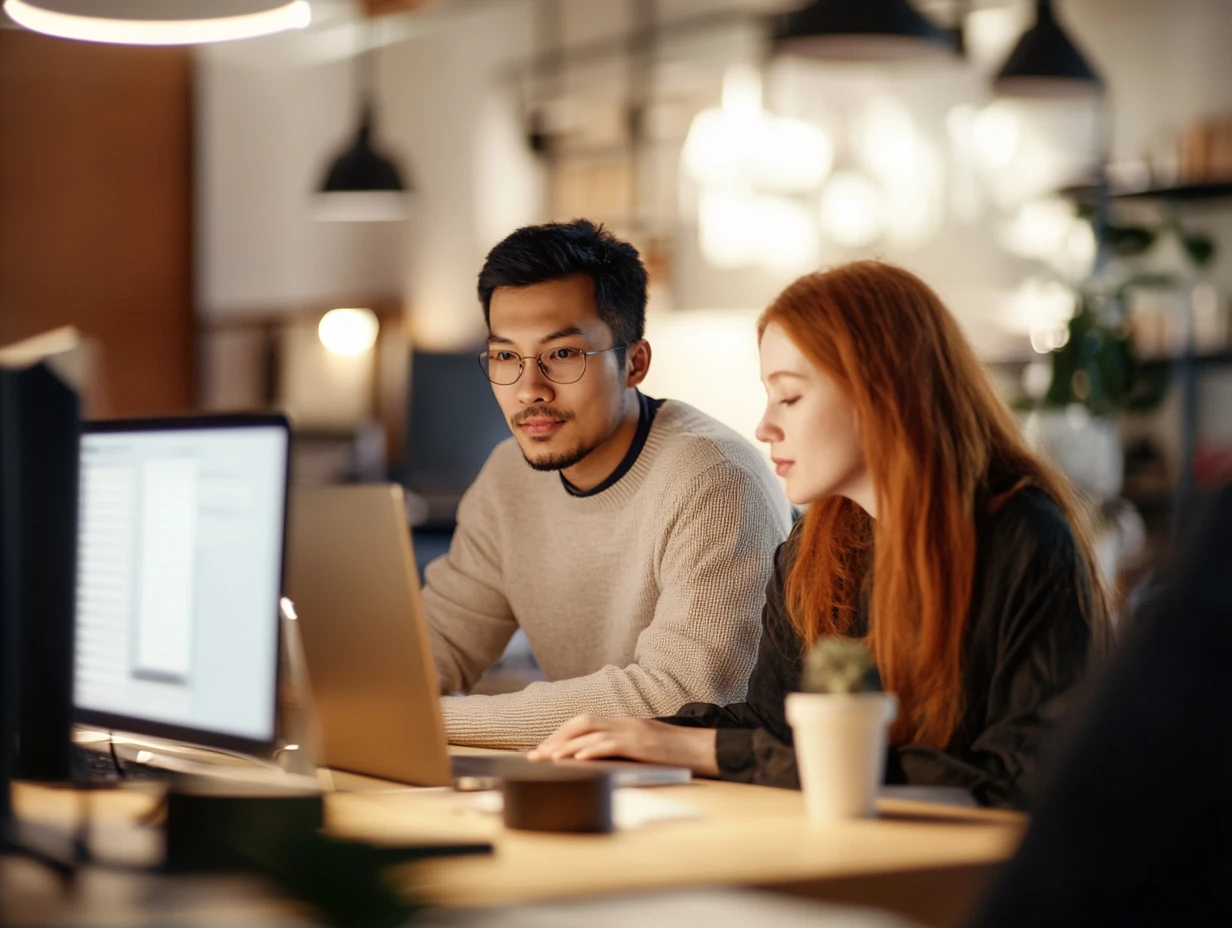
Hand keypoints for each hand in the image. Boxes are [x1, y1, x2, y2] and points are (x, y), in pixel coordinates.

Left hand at [529, 716, 719, 776]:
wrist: (703, 748)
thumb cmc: (675, 752)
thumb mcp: (643, 747)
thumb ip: (620, 748)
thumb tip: (592, 761)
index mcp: (623, 723)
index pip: (583, 723)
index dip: (560, 734)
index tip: (542, 748)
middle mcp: (624, 722)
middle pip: (581, 723)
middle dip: (556, 738)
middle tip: (536, 755)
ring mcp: (632, 731)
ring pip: (591, 732)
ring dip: (566, 745)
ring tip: (548, 758)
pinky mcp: (641, 743)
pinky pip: (611, 744)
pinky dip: (592, 749)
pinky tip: (577, 758)